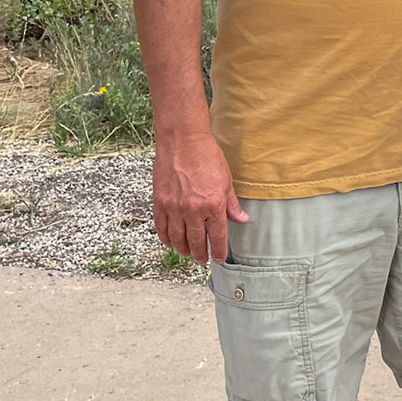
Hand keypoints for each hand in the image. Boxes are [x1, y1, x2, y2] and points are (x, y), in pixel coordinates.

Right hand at [152, 131, 249, 264]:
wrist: (183, 141)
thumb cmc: (206, 156)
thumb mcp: (226, 180)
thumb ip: (232, 204)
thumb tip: (241, 220)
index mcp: (213, 205)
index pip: (218, 237)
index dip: (218, 251)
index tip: (218, 258)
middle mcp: (193, 210)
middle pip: (196, 242)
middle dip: (200, 254)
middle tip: (202, 259)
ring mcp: (174, 208)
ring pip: (177, 239)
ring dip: (183, 249)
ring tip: (187, 253)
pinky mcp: (160, 203)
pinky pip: (162, 228)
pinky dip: (166, 238)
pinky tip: (170, 241)